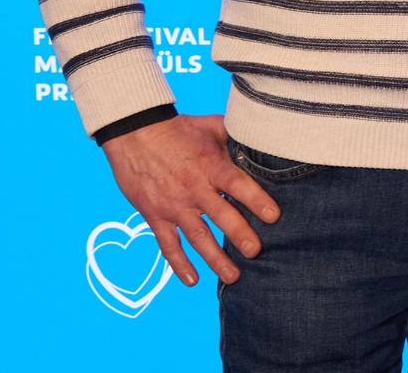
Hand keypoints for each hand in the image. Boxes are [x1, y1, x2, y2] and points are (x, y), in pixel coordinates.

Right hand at [100, 113, 280, 286]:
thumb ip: (238, 137)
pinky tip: (192, 280)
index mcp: (210, 166)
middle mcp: (193, 188)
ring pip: (197, 236)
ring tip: (233, 276)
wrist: (133, 133)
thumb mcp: (212, 126)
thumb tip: (266, 138)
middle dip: (239, 235)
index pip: (238, 185)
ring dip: (215, 258)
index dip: (256, 200)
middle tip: (256, 252)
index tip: (274, 217)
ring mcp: (173, 205)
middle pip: (220, 215)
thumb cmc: (179, 129)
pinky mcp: (155, 215)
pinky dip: (178, 264)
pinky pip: (167, 244)